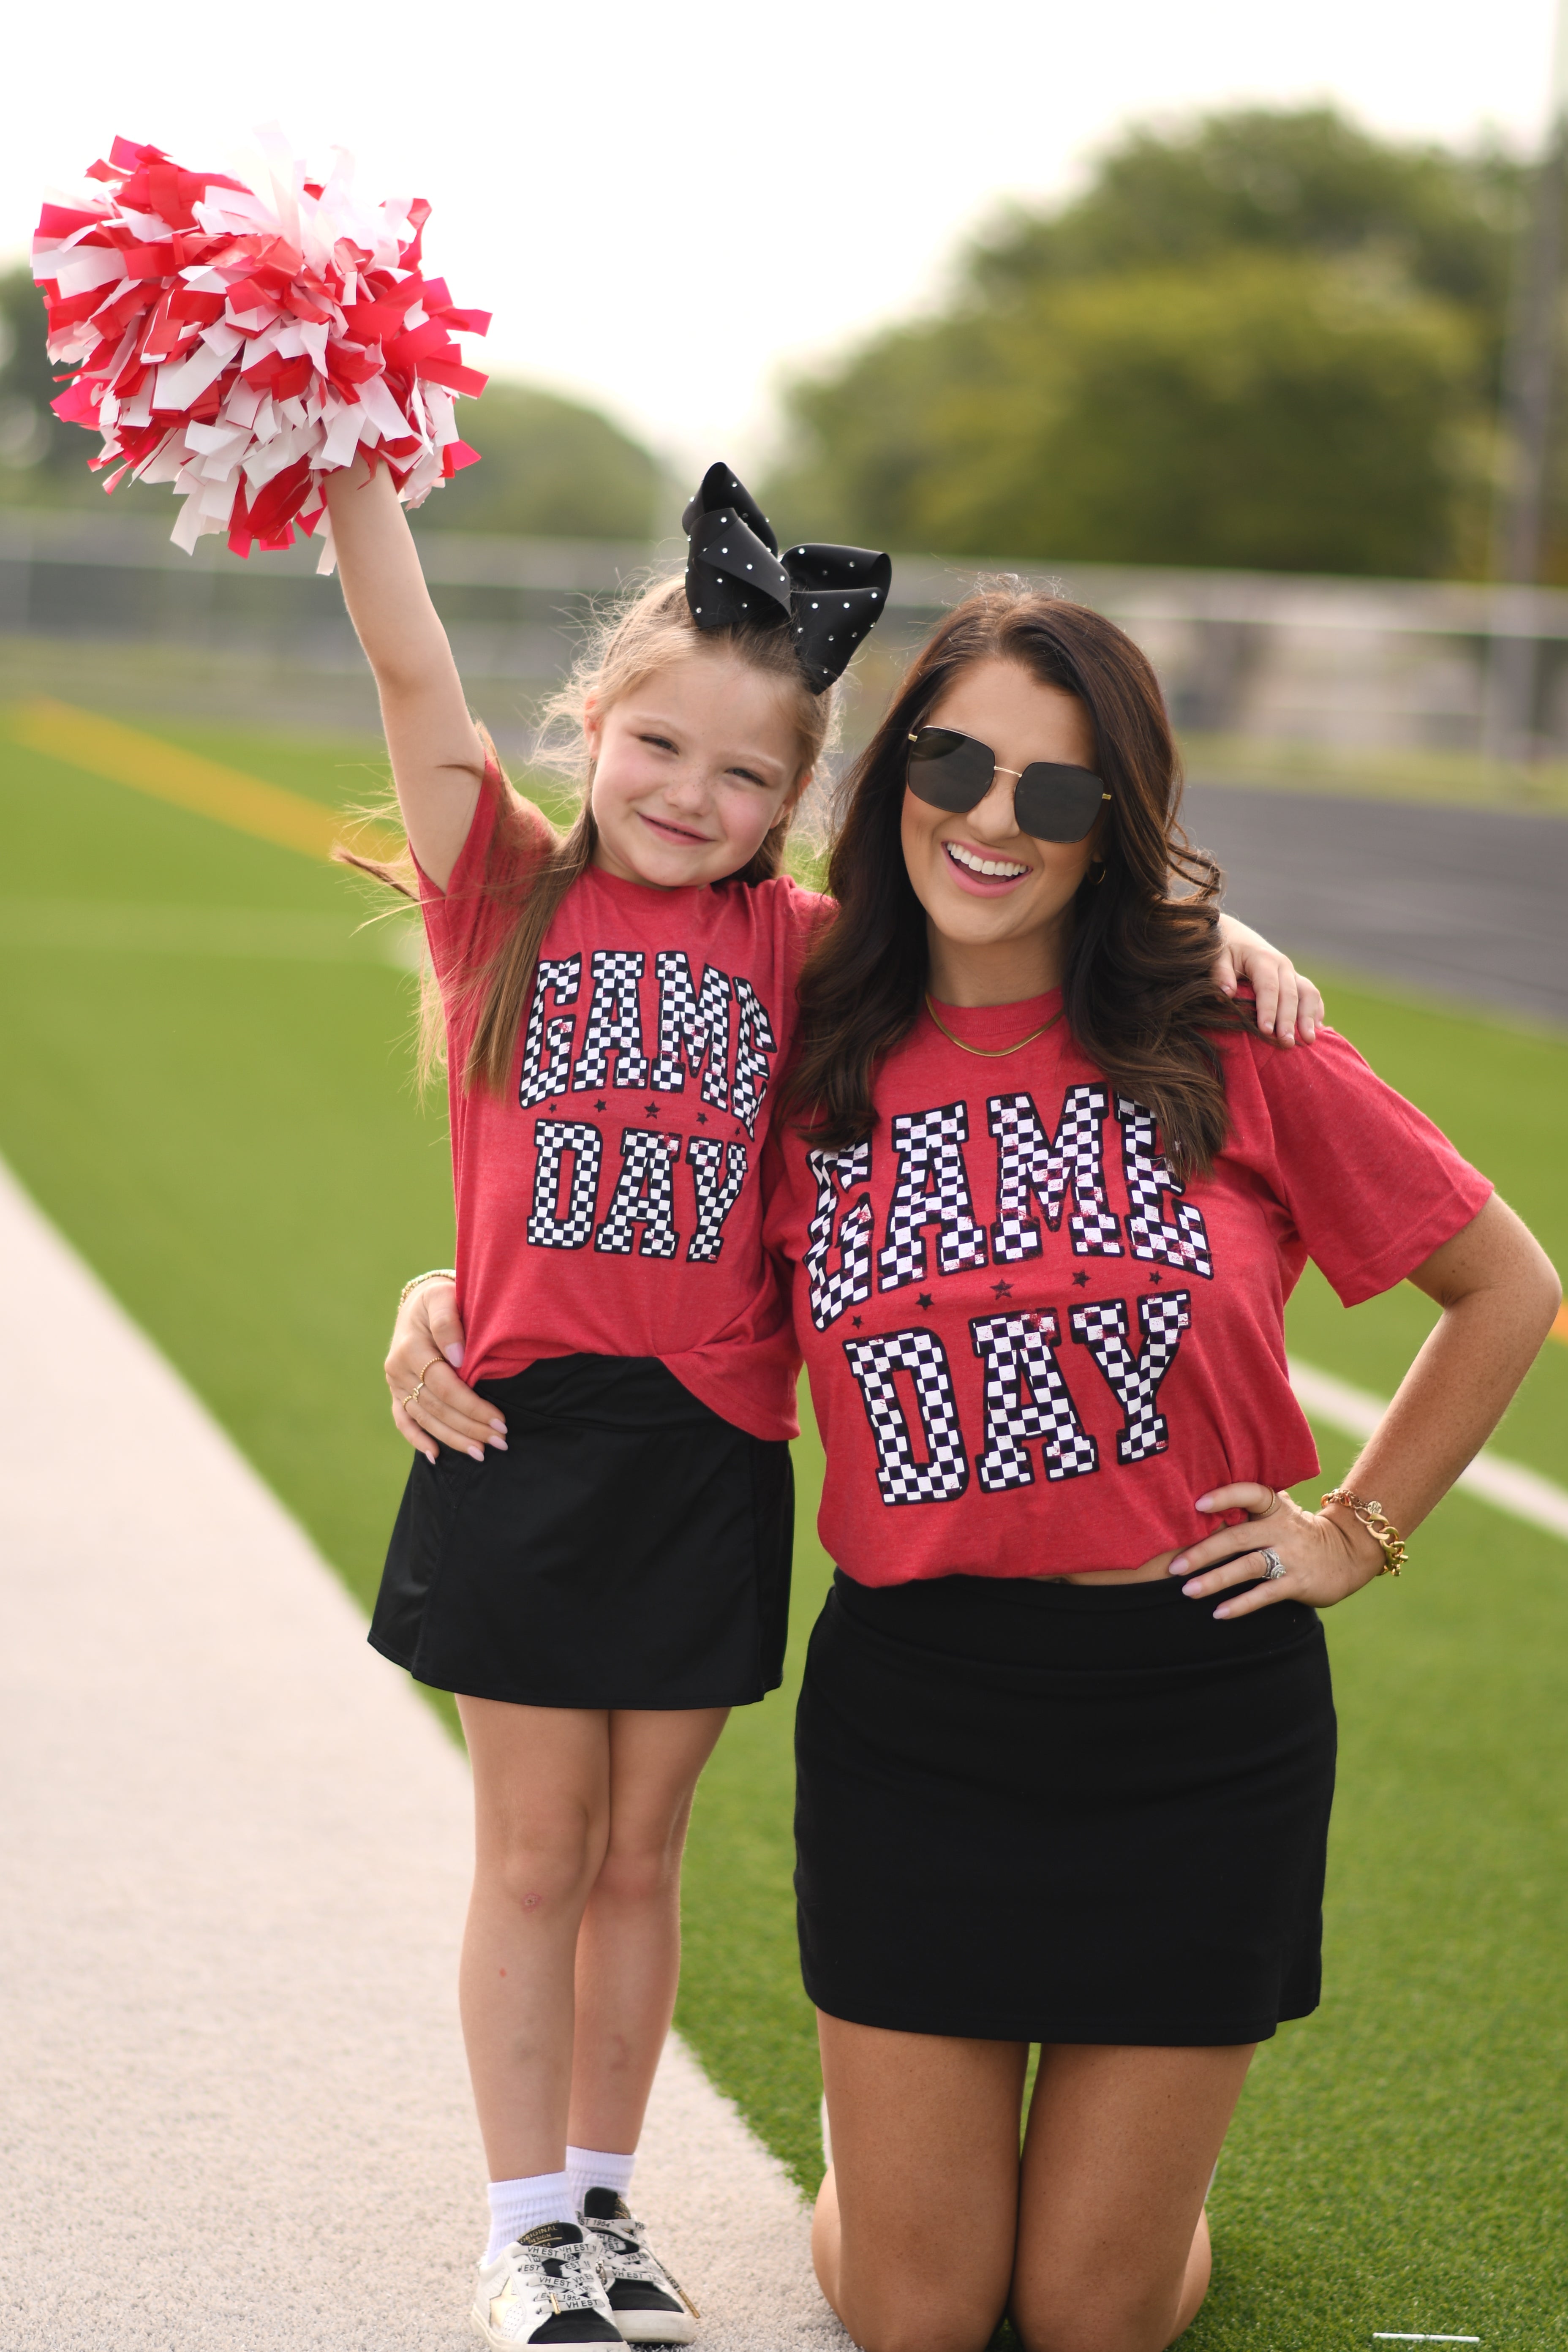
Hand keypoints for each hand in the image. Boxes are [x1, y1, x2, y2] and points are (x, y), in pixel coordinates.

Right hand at [385, 1279, 503, 1464]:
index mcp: (411, 1349)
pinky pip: (403, 1420)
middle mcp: (398, 1369)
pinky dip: (417, 1439)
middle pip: (437, 1408)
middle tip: (501, 1442)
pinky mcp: (396, 1391)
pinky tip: (436, 1455)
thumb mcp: (443, 1298)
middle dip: (470, 1428)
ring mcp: (395, 1383)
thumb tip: (458, 1357)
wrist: (419, 1303)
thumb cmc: (439, 1300)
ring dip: (453, 1438)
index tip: (500, 1421)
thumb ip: (449, 1323)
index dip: (472, 1407)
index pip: (445, 1387)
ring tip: (481, 1453)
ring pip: (424, 1419)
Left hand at [1168, 1481, 1385, 1617]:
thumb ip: (1249, 1510)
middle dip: (1203, 1552)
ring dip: (1215, 1580)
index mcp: (1275, 1508)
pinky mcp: (1298, 1582)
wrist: (1348, 1553)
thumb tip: (1198, 1509)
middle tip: (1174, 1567)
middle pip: (1238, 1538)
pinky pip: (1265, 1595)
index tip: (1198, 1504)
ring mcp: (1290, 1557)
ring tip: (1188, 1591)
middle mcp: (1281, 1529)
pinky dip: (1241, 1604)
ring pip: (1248, 1567)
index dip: (1225, 1497)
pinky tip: (1219, 1612)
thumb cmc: (1298, 1532)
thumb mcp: (1280, 1512)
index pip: (1250, 1494)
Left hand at [1212, 916, 1322, 1044]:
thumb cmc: (1225, 950)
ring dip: (1309, 1017)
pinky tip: (1318, 1029)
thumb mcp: (1218, 956)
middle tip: (1286, 1043)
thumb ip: (1220, 973)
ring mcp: (1292, 973)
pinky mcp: (1296, 980)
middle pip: (1290, 995)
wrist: (1237, 936)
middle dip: (1288, 1021)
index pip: (1268, 987)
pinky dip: (1316, 1011)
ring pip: (1308, 994)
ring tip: (1308, 1040)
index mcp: (1263, 959)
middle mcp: (1282, 965)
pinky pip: (1312, 994)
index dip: (1268, 1010)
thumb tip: (1226, 993)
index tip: (1265, 1031)